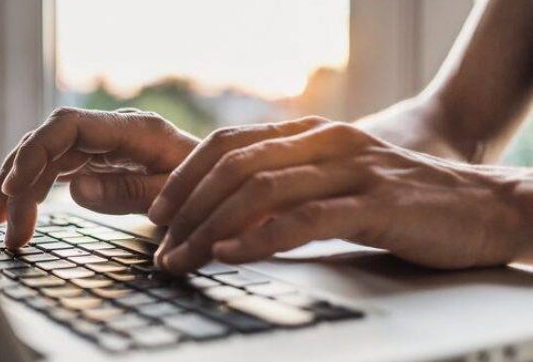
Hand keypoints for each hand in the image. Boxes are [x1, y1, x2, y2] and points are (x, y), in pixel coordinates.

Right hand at [0, 107, 197, 248]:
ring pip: (46, 156)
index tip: (14, 188)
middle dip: (19, 179)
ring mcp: (103, 144)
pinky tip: (14, 205)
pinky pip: (57, 168)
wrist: (224, 184)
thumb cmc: (207, 188)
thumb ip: (130, 192)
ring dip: (19, 186)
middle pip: (49, 143)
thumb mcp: (175, 196)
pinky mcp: (99, 160)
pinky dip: (33, 187)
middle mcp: (112, 131)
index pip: (68, 127)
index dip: (35, 153)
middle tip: (4, 224)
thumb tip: (75, 189)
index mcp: (133, 130)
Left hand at [148, 117, 530, 273]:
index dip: (185, 176)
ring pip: (260, 190)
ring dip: (210, 227)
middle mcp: (325, 142)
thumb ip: (288, 189)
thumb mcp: (335, 184)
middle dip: (187, 207)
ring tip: (184, 257)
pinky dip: (260, 237)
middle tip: (163, 245)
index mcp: (310, 134)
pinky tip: (231, 254)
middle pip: (233, 165)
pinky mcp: (375, 203)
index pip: (228, 143)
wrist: (482, 205)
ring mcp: (350, 169)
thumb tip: (228, 217)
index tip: (158, 212)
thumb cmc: (400, 199)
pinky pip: (304, 218)